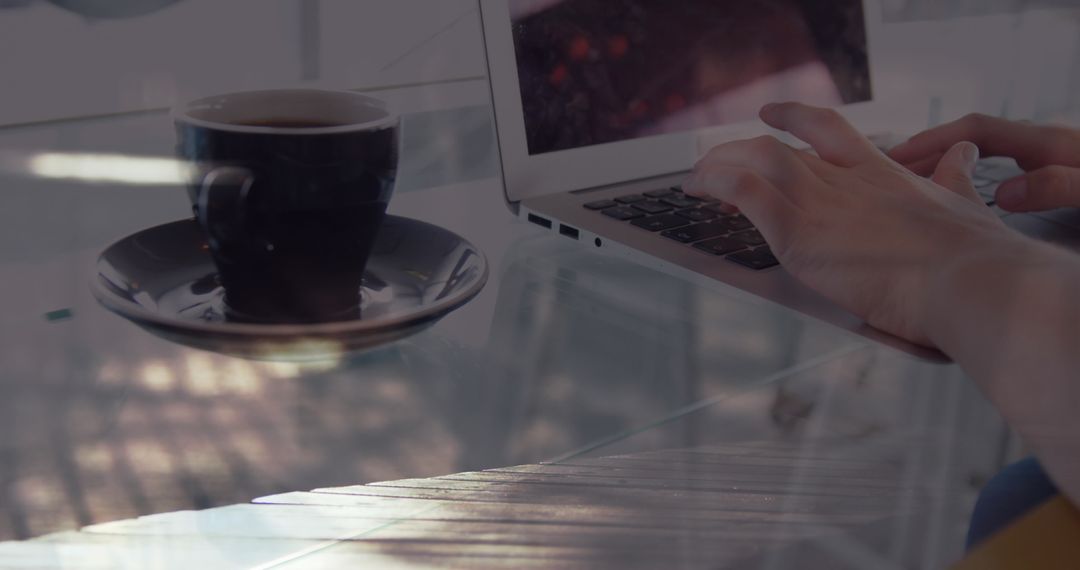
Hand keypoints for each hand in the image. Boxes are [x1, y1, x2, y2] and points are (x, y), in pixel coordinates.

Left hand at [684, 103, 1028, 345]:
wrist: (970, 280)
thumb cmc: (975, 256)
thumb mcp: (966, 203)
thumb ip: (954, 178)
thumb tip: (964, 155)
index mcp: (879, 174)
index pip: (828, 128)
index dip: (793, 116)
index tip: (771, 113)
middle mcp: (845, 182)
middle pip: (777, 150)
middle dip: (738, 156)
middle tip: (716, 168)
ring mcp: (822, 206)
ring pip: (755, 162)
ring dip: (718, 167)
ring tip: (696, 181)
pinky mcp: (803, 237)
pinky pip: (746, 194)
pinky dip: (717, 185)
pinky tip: (699, 190)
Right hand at [889, 114, 1079, 212]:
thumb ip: (1054, 187)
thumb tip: (1005, 195)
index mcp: (1045, 141)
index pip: (976, 130)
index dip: (935, 140)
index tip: (900, 156)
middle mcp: (1038, 139)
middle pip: (970, 135)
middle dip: (928, 147)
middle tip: (888, 166)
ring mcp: (1041, 151)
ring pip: (980, 147)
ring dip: (944, 157)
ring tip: (909, 176)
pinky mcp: (1044, 163)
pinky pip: (992, 158)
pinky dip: (964, 167)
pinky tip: (954, 183)